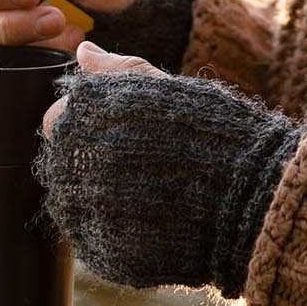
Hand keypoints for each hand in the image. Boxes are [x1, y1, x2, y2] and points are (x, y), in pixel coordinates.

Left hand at [31, 52, 306, 298]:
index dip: (86, 122)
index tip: (117, 128)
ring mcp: (87, 213)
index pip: (57, 119)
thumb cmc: (209, 130)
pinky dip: (114, 230)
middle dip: (89, 159)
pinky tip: (152, 218)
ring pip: (73, 203)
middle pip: (61, 162)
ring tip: (147, 191)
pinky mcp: (105, 253)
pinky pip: (94, 239)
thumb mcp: (163, 86)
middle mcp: (77, 163)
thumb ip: (116, 69)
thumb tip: (83, 52)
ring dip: (96, 196)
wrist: (249, 197)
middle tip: (137, 162)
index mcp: (86, 115)